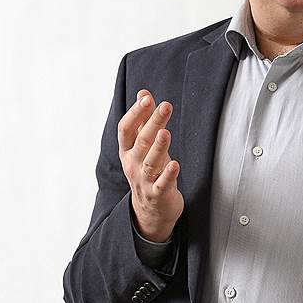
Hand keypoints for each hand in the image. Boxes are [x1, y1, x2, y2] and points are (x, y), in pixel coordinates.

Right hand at [118, 89, 182, 242]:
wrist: (151, 210)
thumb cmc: (149, 171)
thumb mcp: (143, 146)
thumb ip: (144, 120)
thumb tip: (143, 92)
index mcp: (128, 151)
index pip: (126, 129)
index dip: (136, 113)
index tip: (147, 98)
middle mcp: (133, 164)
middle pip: (141, 141)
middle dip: (153, 123)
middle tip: (165, 106)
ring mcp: (144, 180)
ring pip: (150, 162)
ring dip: (158, 147)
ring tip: (165, 132)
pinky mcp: (158, 194)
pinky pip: (162, 184)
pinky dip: (168, 174)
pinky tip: (175, 164)